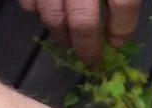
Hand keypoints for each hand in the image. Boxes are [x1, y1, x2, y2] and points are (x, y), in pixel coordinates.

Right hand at [16, 0, 140, 61]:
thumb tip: (123, 8)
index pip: (123, 4)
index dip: (122, 29)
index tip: (118, 43)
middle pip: (83, 20)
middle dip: (87, 45)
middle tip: (91, 59)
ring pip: (53, 14)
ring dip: (61, 32)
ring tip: (67, 39)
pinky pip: (28, 1)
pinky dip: (34, 9)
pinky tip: (43, 11)